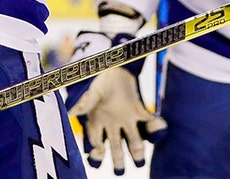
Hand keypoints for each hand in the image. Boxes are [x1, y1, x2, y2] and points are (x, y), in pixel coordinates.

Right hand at [64, 31, 164, 173]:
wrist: (112, 61)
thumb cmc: (97, 76)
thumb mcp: (89, 88)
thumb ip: (83, 101)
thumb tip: (71, 113)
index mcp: (95, 123)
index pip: (95, 145)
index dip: (96, 155)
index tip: (98, 154)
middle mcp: (112, 126)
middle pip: (115, 149)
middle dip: (118, 161)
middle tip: (120, 171)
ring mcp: (127, 120)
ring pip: (133, 142)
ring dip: (136, 152)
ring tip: (139, 160)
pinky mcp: (140, 111)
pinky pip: (149, 124)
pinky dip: (155, 129)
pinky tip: (159, 127)